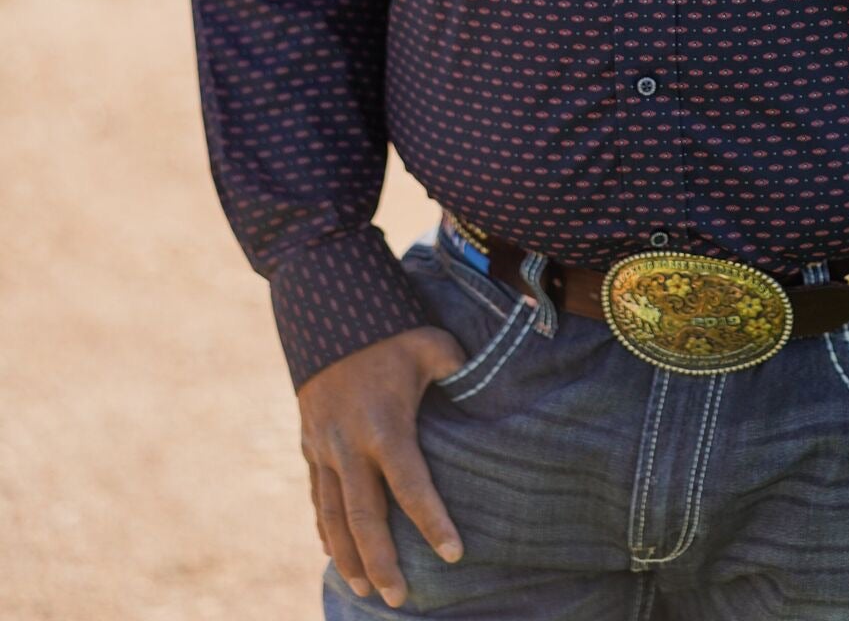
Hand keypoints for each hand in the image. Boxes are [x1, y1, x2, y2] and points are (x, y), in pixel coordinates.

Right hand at [298, 324, 467, 607]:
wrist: (325, 309)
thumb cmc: (390, 328)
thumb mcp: (430, 343)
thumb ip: (457, 370)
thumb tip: (487, 386)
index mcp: (385, 424)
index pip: (411, 485)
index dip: (433, 521)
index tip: (454, 553)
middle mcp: (349, 444)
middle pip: (364, 517)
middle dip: (381, 561)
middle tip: (398, 599)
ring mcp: (324, 447)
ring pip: (333, 515)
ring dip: (348, 556)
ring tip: (365, 588)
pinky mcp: (309, 443)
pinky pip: (317, 495)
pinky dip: (325, 527)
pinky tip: (334, 552)